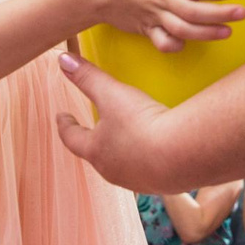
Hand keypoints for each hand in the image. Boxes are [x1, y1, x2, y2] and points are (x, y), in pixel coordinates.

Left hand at [54, 53, 190, 193]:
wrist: (182, 154)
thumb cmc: (140, 124)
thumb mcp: (112, 94)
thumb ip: (88, 77)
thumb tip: (63, 60)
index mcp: (96, 151)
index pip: (72, 138)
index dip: (66, 125)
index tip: (62, 116)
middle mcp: (113, 171)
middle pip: (97, 155)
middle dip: (95, 142)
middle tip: (95, 130)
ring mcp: (138, 180)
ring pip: (124, 165)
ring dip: (123, 153)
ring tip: (128, 141)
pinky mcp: (163, 184)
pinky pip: (151, 171)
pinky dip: (150, 160)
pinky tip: (159, 152)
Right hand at [81, 0, 244, 52]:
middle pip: (193, 12)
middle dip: (221, 14)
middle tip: (242, 13)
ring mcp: (152, 15)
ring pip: (183, 30)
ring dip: (208, 33)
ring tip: (228, 31)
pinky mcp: (145, 28)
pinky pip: (163, 42)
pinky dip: (178, 45)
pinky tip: (191, 41)